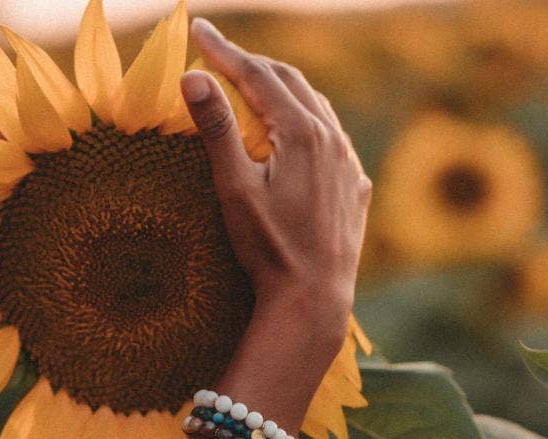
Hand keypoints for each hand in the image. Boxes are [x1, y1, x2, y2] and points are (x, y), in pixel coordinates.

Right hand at [181, 18, 370, 337]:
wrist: (314, 297)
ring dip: (280, 89)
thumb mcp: (235, 189)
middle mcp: (332, 138)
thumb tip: (193, 78)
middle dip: (251, 64)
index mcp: (302, 132)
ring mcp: (348, 161)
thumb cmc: (269, 247)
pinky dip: (305, 120)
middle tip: (218, 54)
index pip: (257, 75)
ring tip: (251, 84)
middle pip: (288, 82)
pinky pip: (331, 136)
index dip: (224, 50)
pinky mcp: (355, 185)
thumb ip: (217, 130)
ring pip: (315, 106)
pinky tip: (293, 132)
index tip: (198, 30)